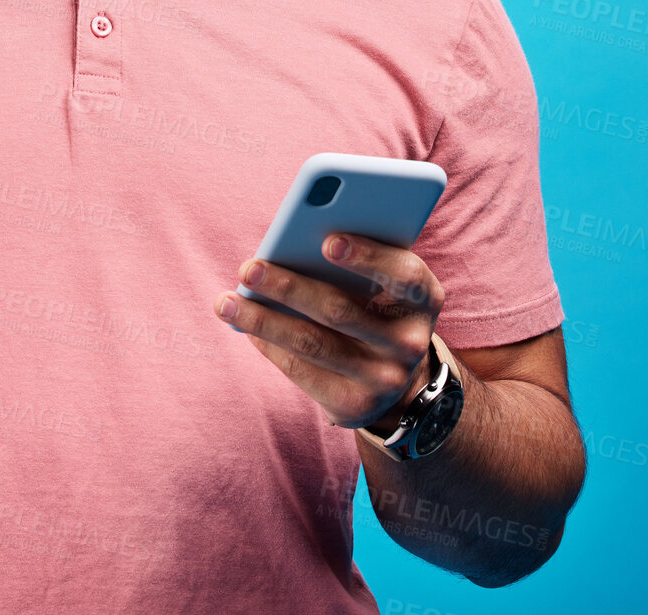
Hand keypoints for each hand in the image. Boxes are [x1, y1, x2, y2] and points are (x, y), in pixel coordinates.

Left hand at [213, 234, 443, 431]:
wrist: (399, 382)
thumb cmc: (376, 307)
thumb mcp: (382, 283)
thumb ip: (353, 259)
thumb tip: (288, 242)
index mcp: (423, 299)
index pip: (405, 274)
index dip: (368, 257)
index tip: (328, 241)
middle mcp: (409, 342)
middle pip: (340, 310)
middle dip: (289, 287)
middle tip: (248, 268)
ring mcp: (383, 379)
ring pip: (311, 343)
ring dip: (262, 320)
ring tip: (224, 302)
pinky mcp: (353, 405)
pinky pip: (300, 370)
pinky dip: (268, 344)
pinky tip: (243, 326)